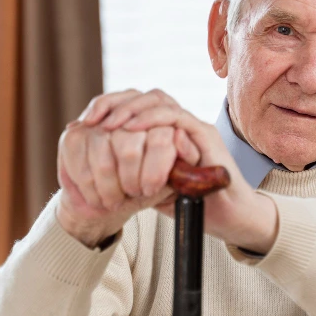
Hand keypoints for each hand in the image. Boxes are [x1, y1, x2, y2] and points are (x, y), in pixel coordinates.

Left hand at [85, 90, 278, 253]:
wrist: (229, 218)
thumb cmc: (195, 204)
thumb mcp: (153, 185)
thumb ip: (134, 170)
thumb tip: (99, 162)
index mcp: (168, 132)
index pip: (138, 105)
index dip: (111, 107)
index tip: (87, 121)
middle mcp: (182, 124)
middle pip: (147, 97)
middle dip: (115, 103)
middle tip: (93, 120)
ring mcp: (194, 128)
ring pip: (160, 101)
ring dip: (131, 109)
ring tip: (110, 124)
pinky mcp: (206, 136)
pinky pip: (177, 117)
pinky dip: (152, 119)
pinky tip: (133, 128)